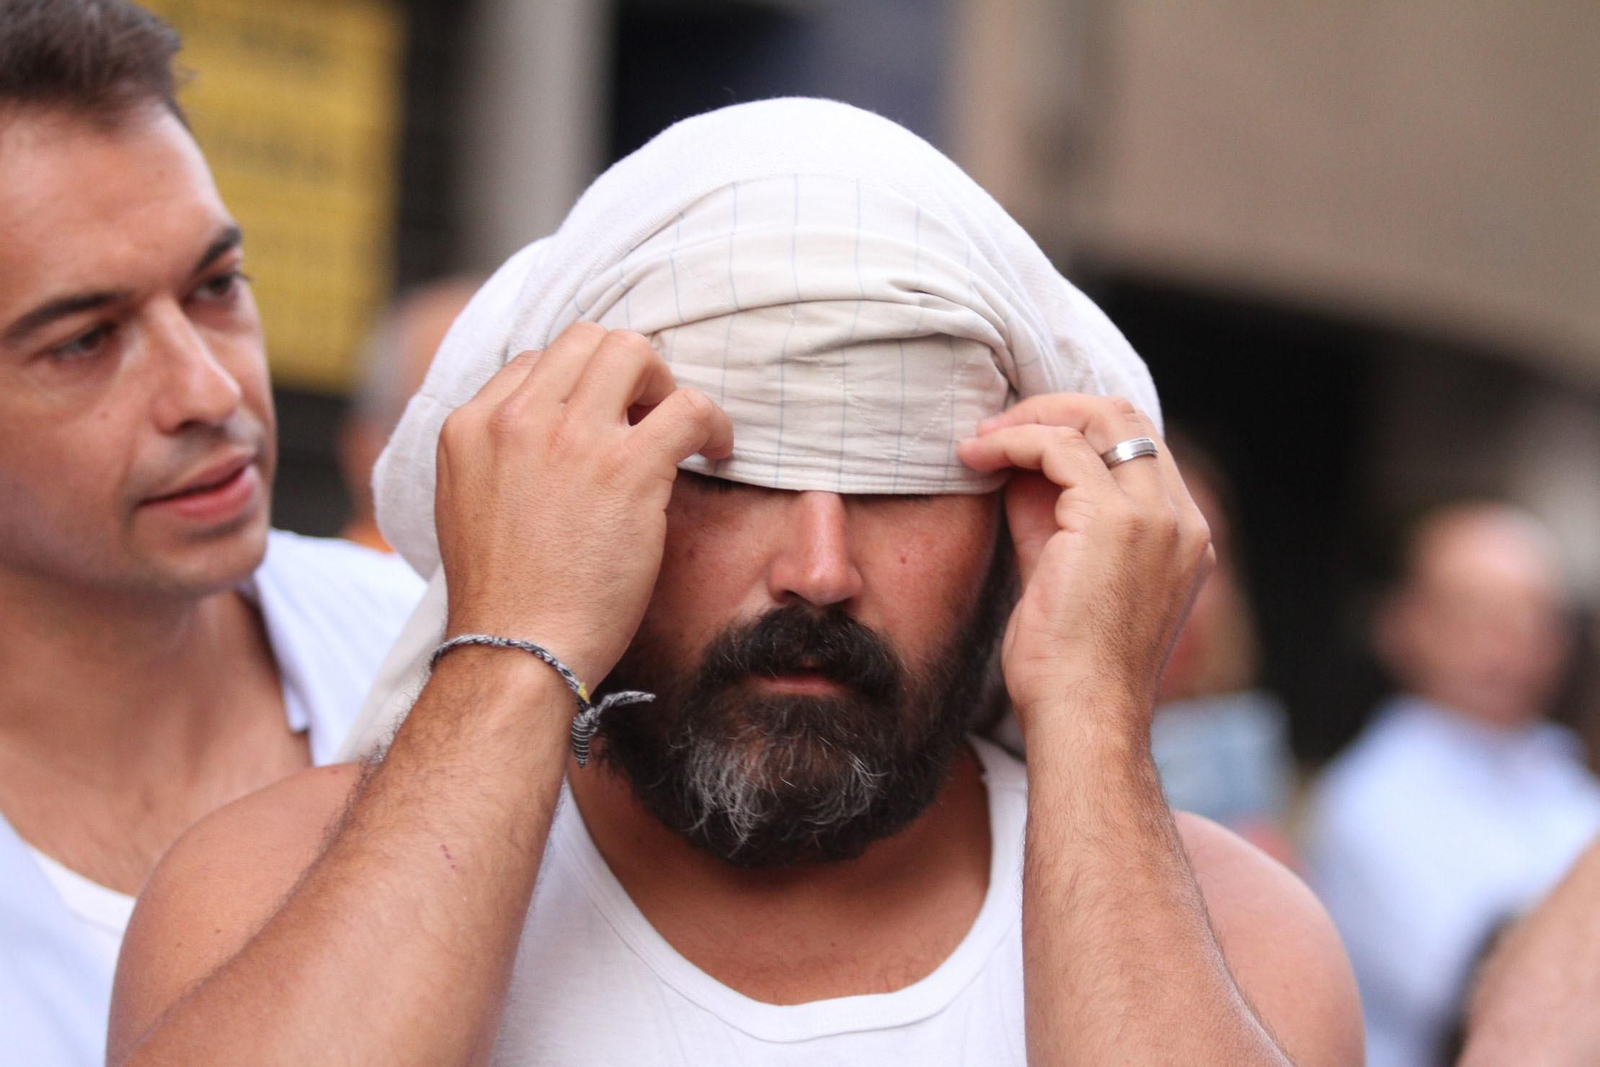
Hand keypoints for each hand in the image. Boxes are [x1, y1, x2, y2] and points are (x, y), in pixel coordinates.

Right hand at [434, 323, 732, 683]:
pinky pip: (688, 406)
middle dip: (624, 370)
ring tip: (679, 429)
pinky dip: (712, 423)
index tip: (605, 421)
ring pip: (633, 352)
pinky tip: (715, 451)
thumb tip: (547, 437)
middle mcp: (516, 418)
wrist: (517, 652)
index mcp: (471, 426)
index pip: (535, 362)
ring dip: (664, 384)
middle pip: (586, 340)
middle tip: (646, 416)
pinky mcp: (627, 467)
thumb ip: (499, 458)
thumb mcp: (468, 505)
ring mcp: (571, 437)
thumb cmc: (504, 599)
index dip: (578, 386)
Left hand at [956, 394, 1211, 737]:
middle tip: (997, 427)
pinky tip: (975, 458)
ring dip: (1029, 420)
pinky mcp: (1116, 521)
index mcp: (1183, 535)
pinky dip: (1014, 442)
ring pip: (1098, 420)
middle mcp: (1183, 520)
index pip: (1138, 447)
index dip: (1077, 430)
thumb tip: (1017, 465)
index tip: (1019, 442)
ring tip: (980, 441)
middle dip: (1056, 409)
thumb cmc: (1067, 666)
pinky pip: (1060, 448)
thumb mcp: (1063, 573)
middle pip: (1127, 417)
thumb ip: (1052, 516)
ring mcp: (1156, 517)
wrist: (1081, 717)